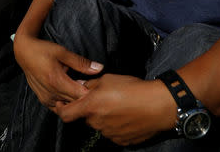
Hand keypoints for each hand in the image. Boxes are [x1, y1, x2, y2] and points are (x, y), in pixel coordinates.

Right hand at [14, 33, 102, 108]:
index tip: (95, 84)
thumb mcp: (63, 53)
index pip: (81, 95)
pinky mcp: (44, 101)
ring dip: (76, 100)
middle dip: (85, 96)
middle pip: (75, 103)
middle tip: (89, 85)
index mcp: (56, 81)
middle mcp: (51, 93)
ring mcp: (46, 99)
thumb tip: (99, 68)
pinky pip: (59, 107)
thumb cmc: (42, 50)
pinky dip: (67, 102)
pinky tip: (69, 91)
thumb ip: (81, 63)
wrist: (24, 53)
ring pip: (68, 106)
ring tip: (79, 87)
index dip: (91, 92)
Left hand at [56, 74, 175, 146]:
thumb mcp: (108, 78)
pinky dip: (115, 125)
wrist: (159, 105)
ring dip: (104, 117)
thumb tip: (81, 87)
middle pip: (85, 118)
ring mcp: (109, 134)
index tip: (62, 103)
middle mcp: (97, 123)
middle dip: (89, 110)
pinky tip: (126, 115)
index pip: (66, 114)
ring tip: (119, 105)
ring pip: (100, 125)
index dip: (61, 109)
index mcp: (91, 107)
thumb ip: (90, 85)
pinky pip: (113, 132)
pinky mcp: (121, 141)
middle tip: (102, 99)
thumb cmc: (134, 89)